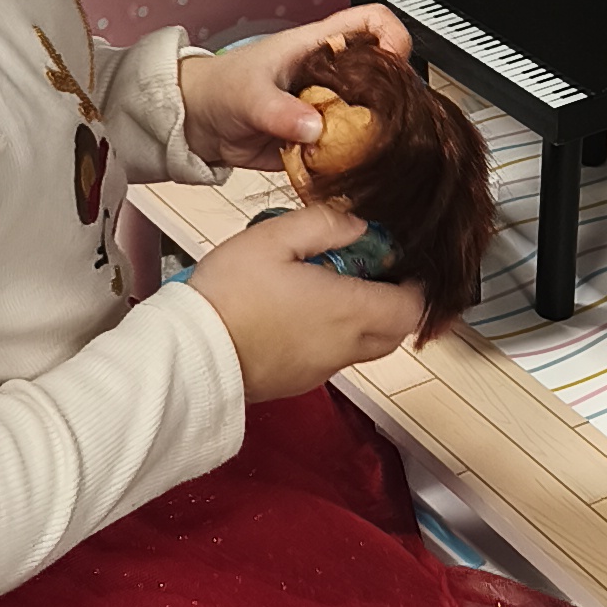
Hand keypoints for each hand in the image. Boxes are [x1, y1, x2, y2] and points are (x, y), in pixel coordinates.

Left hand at [176, 0, 412, 169]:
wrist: (198, 125)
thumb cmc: (219, 89)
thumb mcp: (247, 95)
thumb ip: (278, 112)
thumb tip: (314, 128)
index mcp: (318, 46)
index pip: (370, 22)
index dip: (391, 35)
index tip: (395, 62)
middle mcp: (332, 75)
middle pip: (383, 73)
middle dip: (391, 96)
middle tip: (384, 120)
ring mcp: (330, 108)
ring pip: (372, 115)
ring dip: (375, 134)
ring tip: (365, 150)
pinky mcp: (323, 140)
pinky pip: (350, 149)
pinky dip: (353, 160)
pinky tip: (344, 168)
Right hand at [188, 205, 425, 400]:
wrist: (191, 355)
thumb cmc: (227, 297)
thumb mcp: (273, 238)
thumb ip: (323, 224)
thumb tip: (357, 225)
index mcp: (346, 310)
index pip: (411, 307)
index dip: (415, 285)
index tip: (399, 263)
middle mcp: (343, 346)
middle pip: (395, 333)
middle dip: (393, 304)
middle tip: (370, 274)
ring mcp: (321, 369)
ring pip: (365, 348)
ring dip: (362, 321)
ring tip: (328, 289)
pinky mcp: (298, 381)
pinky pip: (333, 359)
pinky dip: (333, 337)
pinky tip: (300, 313)